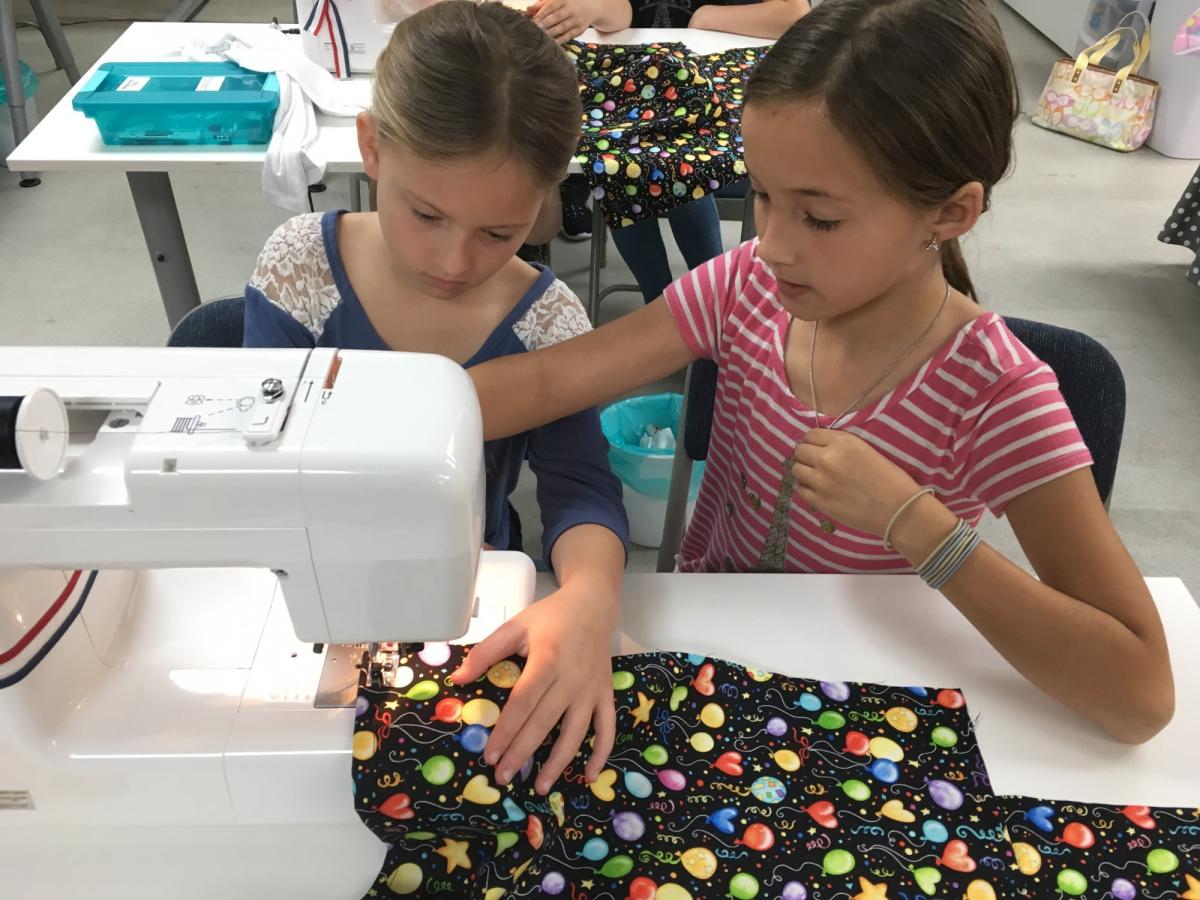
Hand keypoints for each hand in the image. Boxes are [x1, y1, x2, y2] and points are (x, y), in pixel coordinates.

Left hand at [448, 583, 616, 794]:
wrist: (593, 606)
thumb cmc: (550, 617)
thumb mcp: (515, 626)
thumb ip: (485, 653)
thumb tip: (457, 680)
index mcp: (548, 659)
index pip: (523, 703)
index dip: (506, 731)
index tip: (489, 754)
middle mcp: (572, 679)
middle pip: (544, 723)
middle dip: (522, 753)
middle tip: (502, 777)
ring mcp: (591, 690)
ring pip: (575, 733)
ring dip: (558, 763)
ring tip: (539, 786)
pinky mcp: (605, 695)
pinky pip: (607, 728)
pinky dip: (601, 754)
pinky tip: (589, 776)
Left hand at [526, 0, 593, 42]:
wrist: (591, 7)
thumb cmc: (569, 3)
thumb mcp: (557, 0)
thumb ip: (542, 4)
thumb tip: (528, 10)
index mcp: (564, 0)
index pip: (551, 6)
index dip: (542, 14)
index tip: (533, 21)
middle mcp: (571, 9)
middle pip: (557, 17)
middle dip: (545, 24)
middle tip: (536, 30)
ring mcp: (576, 20)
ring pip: (562, 28)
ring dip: (551, 33)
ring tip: (541, 37)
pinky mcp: (579, 30)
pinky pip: (568, 36)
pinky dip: (559, 41)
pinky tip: (551, 44)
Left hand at [790, 429, 919, 536]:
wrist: (899, 509)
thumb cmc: (891, 479)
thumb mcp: (866, 450)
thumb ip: (841, 446)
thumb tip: (820, 447)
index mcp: (843, 442)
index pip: (811, 435)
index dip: (813, 442)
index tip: (818, 448)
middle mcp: (828, 459)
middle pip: (800, 451)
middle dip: (806, 456)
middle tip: (817, 464)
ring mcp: (821, 481)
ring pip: (797, 470)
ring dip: (805, 472)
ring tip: (817, 478)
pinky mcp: (820, 502)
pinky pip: (801, 490)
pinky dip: (807, 489)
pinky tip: (819, 491)